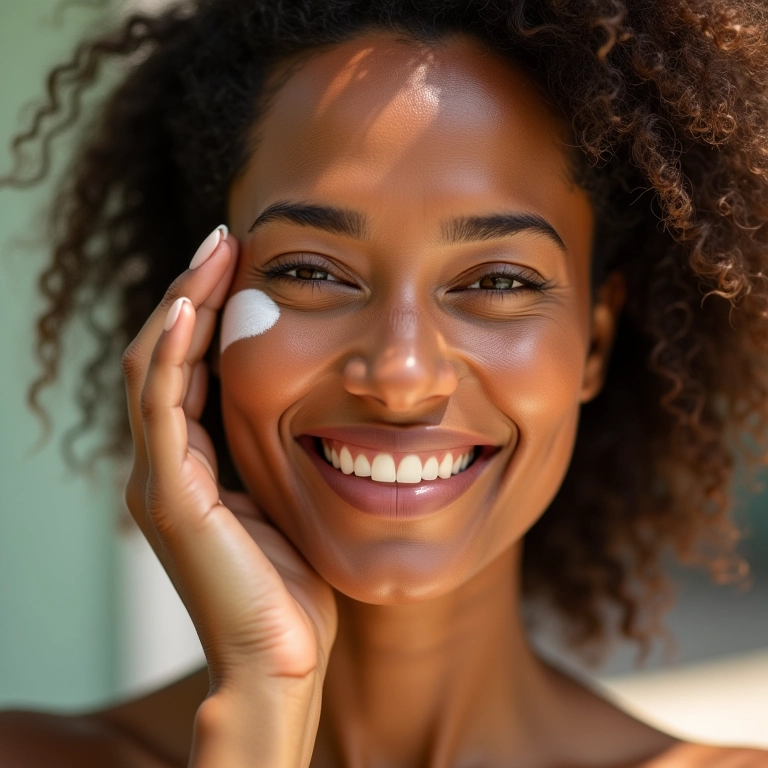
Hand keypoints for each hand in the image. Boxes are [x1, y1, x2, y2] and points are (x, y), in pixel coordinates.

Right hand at [120, 228, 336, 764]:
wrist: (283, 660)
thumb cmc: (295, 586)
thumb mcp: (285, 499)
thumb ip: (277, 453)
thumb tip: (309, 405)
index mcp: (190, 466)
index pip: (187, 368)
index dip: (209, 312)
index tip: (242, 263)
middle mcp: (164, 466)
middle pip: (163, 355)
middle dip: (194, 292)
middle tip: (227, 239)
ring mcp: (161, 480)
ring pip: (154, 368)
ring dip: (183, 304)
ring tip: (215, 251)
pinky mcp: (171, 498)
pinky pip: (162, 408)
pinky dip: (172, 353)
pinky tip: (191, 305)